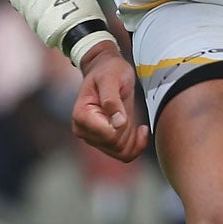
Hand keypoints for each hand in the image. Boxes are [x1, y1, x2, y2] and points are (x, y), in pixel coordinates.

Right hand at [71, 45, 148, 160]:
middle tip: (125, 106)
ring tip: (131, 114)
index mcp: (81, 116)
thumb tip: (118, 123)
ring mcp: (93, 138)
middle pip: (116, 144)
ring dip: (133, 135)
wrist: (107, 69)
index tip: (123, 104)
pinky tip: (140, 129)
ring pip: (121, 152)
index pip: (109, 135)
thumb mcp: (111, 78)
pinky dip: (137, 145)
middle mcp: (83, 131)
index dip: (122, 123)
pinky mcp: (104, 142)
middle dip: (128, 128)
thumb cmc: (108, 70)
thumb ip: (112, 99)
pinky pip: (124, 154)